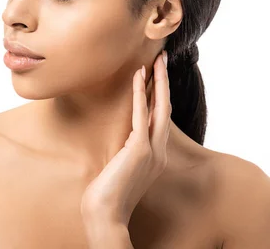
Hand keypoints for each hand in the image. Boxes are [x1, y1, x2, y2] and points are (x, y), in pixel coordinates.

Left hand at [80, 50, 170, 227]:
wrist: (105, 213)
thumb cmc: (107, 193)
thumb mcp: (119, 167)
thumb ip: (124, 151)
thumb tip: (118, 138)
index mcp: (155, 155)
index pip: (160, 117)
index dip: (159, 94)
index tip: (156, 74)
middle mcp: (158, 151)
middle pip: (165, 107)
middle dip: (163, 81)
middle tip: (162, 57)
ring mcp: (152, 150)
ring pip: (159, 107)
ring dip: (157, 81)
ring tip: (156, 60)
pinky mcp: (139, 149)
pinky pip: (141, 115)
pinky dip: (140, 94)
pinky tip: (137, 76)